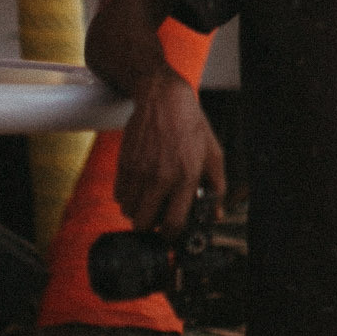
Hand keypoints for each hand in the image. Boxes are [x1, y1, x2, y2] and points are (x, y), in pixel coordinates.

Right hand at [113, 73, 224, 235]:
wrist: (163, 100)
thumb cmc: (191, 127)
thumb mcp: (213, 155)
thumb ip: (217, 187)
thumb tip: (215, 215)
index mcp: (186, 177)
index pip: (173, 223)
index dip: (172, 235)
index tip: (172, 232)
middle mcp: (160, 177)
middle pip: (144, 224)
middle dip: (151, 225)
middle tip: (159, 215)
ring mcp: (139, 172)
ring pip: (129, 212)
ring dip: (138, 211)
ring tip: (150, 198)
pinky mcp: (124, 164)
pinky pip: (119, 196)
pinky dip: (128, 197)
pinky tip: (140, 185)